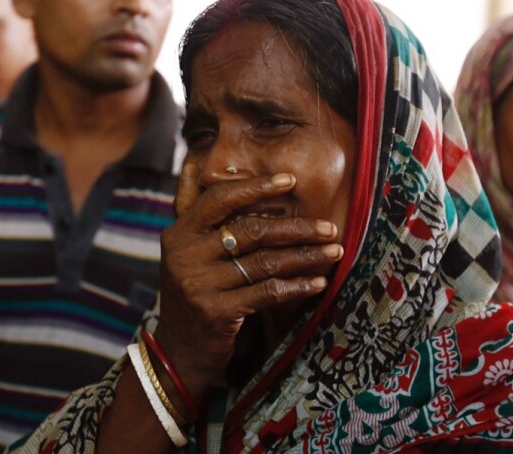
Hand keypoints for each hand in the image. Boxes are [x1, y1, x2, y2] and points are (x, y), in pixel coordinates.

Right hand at [154, 164, 342, 399]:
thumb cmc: (191, 291)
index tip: (290, 181)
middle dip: (295, 228)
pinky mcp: (216, 312)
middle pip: (251, 230)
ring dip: (305, 256)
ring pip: (264, 262)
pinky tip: (318, 282)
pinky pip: (267, 292)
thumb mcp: (182, 248)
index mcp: (179, 233)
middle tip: (329, 228)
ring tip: (333, 251)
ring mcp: (199, 285)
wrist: (178, 350)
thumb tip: (195, 162)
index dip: (256, 187)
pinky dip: (296, 286)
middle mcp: (185, 255)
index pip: (221, 199)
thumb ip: (190, 207)